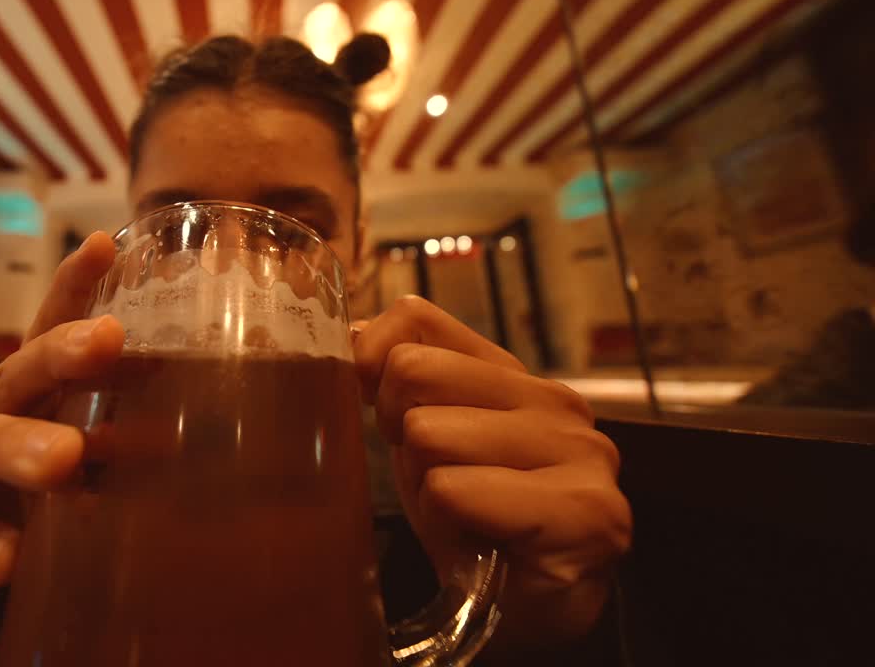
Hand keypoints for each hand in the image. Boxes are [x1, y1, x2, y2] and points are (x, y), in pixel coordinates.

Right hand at [0, 233, 119, 601]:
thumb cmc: (2, 512)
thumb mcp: (56, 477)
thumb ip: (100, 455)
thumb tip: (181, 437)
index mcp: (14, 399)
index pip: (44, 338)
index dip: (73, 292)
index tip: (108, 246)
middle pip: (10, 377)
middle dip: (57, 356)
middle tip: (107, 341)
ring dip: (9, 448)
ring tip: (62, 463)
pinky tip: (4, 562)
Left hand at [354, 296, 630, 652]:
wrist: (525, 615)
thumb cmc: (474, 525)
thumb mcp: (423, 444)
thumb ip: (397, 385)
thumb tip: (352, 333)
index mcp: (513, 376)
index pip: (415, 319)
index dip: (374, 363)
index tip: (385, 415)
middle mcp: (553, 400)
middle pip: (412, 372)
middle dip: (401, 434)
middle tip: (436, 480)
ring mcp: (578, 451)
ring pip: (430, 433)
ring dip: (428, 488)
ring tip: (464, 515)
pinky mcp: (583, 508)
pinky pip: (454, 490)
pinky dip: (448, 523)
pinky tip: (480, 541)